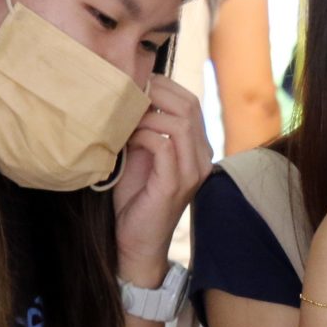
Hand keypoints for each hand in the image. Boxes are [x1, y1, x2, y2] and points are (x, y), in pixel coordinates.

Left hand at [109, 75, 212, 284]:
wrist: (135, 243)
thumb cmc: (135, 199)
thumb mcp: (141, 156)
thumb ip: (145, 130)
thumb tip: (128, 95)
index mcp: (196, 148)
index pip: (190, 102)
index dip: (163, 86)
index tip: (133, 83)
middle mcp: (202, 157)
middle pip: (189, 105)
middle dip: (155, 92)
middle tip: (126, 93)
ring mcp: (192, 171)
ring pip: (181, 122)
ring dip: (148, 114)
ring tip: (124, 118)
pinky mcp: (176, 184)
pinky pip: (165, 145)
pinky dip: (143, 136)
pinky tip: (127, 141)